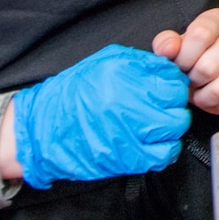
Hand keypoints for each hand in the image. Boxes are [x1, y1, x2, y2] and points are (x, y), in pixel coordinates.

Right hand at [5, 45, 189, 188]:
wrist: (42, 130)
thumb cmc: (70, 95)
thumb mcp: (102, 62)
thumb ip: (137, 62)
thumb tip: (164, 67)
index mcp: (122, 75)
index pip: (170, 78)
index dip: (171, 83)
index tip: (165, 88)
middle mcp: (128, 101)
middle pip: (176, 103)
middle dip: (173, 105)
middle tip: (162, 107)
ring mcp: (129, 131)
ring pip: (174, 128)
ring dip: (170, 127)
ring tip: (157, 125)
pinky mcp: (127, 158)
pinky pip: (163, 155)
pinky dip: (165, 150)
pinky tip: (154, 144)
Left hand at [155, 8, 218, 114]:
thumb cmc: (202, 50)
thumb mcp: (180, 42)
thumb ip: (167, 44)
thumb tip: (167, 50)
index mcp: (215, 19)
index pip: (200, 35)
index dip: (184, 58)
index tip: (180, 66)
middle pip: (208, 68)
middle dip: (193, 82)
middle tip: (192, 82)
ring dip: (206, 99)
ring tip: (203, 93)